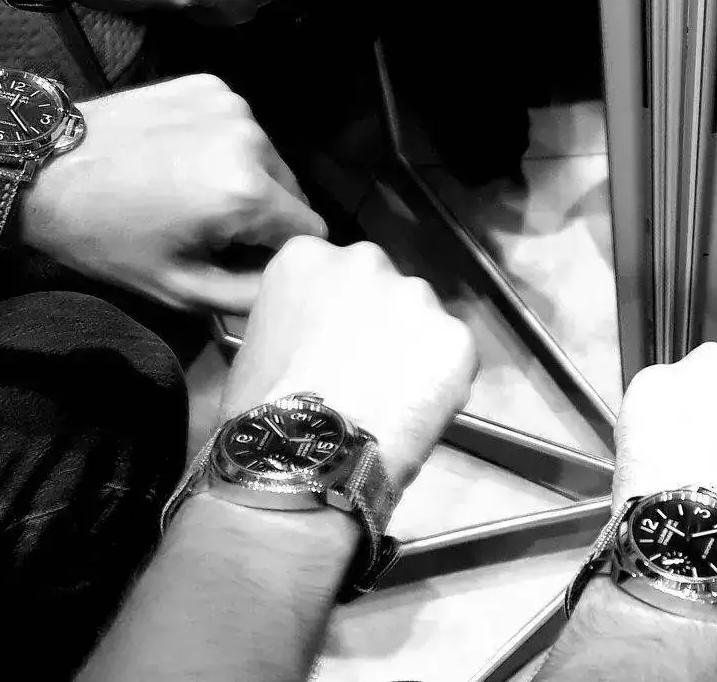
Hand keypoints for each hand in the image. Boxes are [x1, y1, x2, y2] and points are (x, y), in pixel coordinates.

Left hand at [23, 74, 327, 313]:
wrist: (39, 165)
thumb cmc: (104, 235)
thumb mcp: (176, 288)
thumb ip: (247, 295)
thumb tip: (289, 285)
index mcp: (246, 192)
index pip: (310, 230)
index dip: (277, 251)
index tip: (237, 257)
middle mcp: (252, 139)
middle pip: (293, 191)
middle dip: (263, 214)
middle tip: (207, 227)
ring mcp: (232, 104)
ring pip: (267, 158)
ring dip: (244, 178)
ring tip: (190, 189)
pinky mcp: (210, 84)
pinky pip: (240, 127)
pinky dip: (222, 144)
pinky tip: (180, 155)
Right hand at [219, 237, 476, 486]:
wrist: (303, 460)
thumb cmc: (261, 411)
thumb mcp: (259, 342)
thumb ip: (300, 317)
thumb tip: (322, 334)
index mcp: (309, 256)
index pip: (334, 272)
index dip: (339, 314)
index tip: (334, 345)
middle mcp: (367, 260)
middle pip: (384, 287)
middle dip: (382, 321)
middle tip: (367, 371)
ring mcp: (417, 294)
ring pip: (423, 319)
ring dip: (415, 348)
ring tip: (393, 398)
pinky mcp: (456, 336)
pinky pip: (453, 356)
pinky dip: (442, 381)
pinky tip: (416, 413)